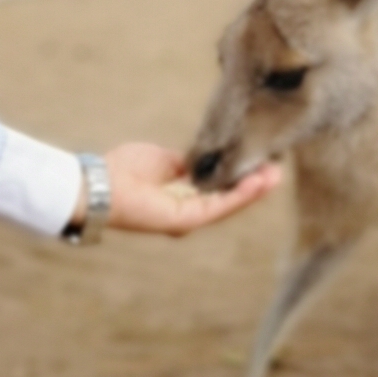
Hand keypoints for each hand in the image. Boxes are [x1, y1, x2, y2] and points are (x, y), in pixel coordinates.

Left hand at [103, 142, 280, 235]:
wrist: (100, 184)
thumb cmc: (123, 171)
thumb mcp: (163, 160)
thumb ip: (186, 163)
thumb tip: (204, 156)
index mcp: (182, 196)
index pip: (219, 187)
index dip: (240, 176)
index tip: (260, 161)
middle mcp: (188, 211)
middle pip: (229, 198)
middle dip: (253, 184)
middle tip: (277, 169)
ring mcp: (188, 217)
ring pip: (229, 204)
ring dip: (253, 190)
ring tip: (275, 175)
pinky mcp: (185, 220)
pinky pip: (218, 207)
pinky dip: (239, 195)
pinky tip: (256, 182)